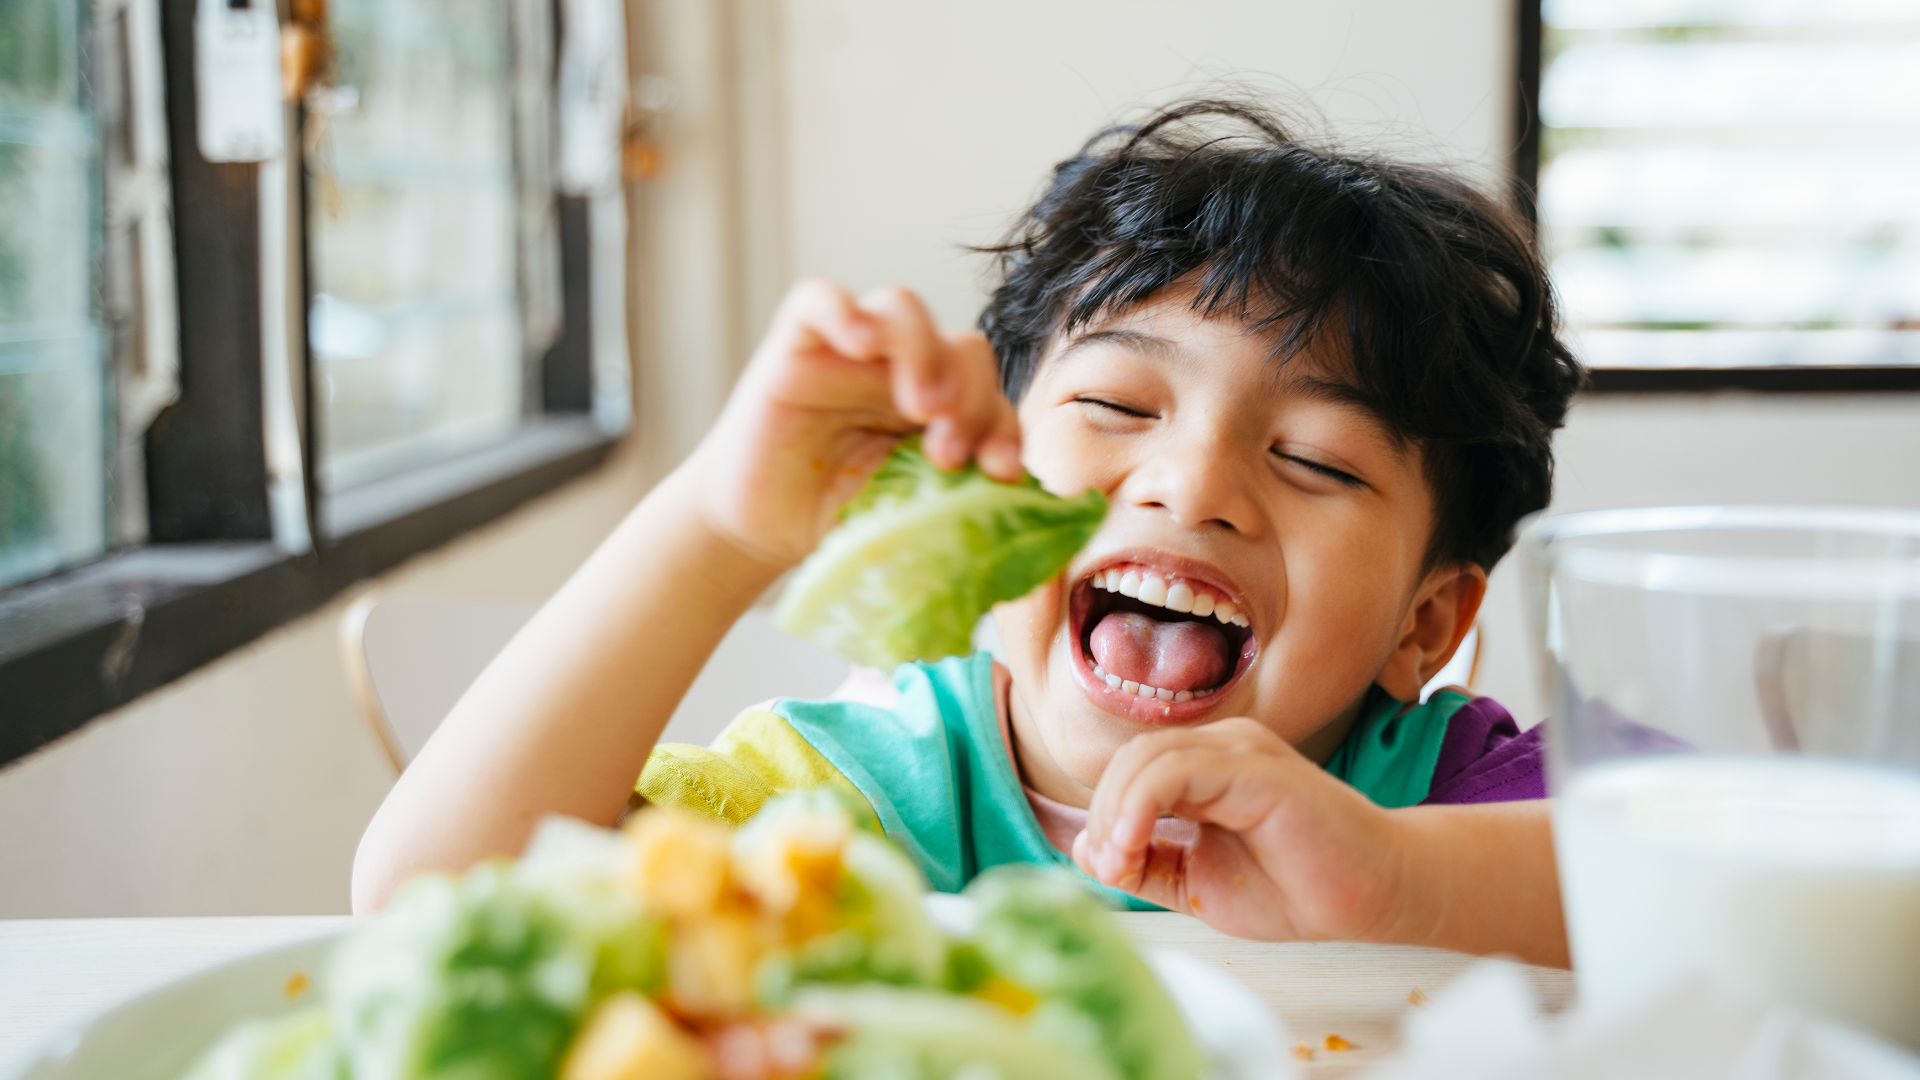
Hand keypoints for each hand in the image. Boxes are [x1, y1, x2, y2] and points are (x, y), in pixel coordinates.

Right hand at [685, 280, 1021, 570]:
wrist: (756, 532)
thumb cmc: (834, 522)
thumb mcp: (908, 515)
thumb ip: (958, 500)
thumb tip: (1023, 506)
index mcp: (941, 409)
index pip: (991, 394)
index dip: (1004, 426)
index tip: (999, 472)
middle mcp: (902, 371)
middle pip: (962, 347)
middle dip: (971, 397)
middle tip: (947, 452)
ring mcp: (849, 353)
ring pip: (903, 309)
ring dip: (924, 352)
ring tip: (920, 406)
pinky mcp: (796, 346)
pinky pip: (819, 300)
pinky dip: (844, 311)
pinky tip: (860, 343)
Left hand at [1072, 717, 1407, 942]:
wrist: (1373, 897)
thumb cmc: (1295, 888)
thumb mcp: (1196, 883)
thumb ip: (1146, 864)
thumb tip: (1085, 850)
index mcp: (1206, 766)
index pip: (1129, 769)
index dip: (1103, 816)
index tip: (1105, 870)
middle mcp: (1222, 747)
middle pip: (1130, 758)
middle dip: (1104, 815)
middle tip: (1111, 868)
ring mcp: (1242, 751)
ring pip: (1148, 755)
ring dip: (1117, 811)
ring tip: (1121, 861)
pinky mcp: (1258, 768)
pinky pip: (1178, 768)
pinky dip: (1141, 803)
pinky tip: (1137, 844)